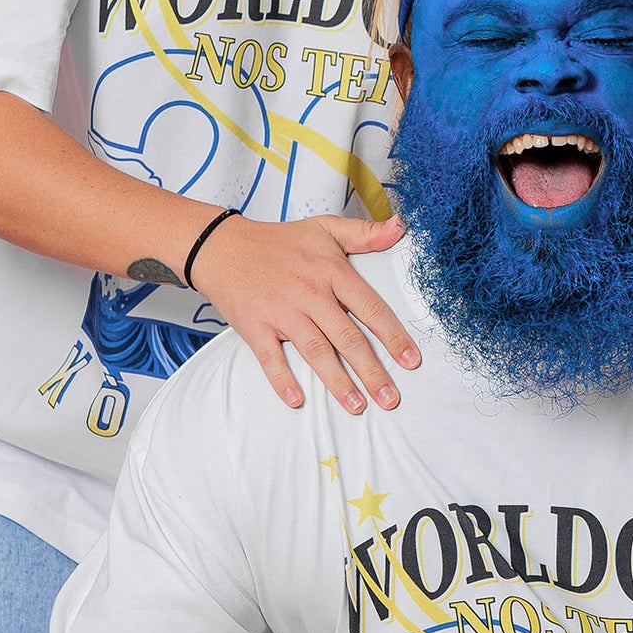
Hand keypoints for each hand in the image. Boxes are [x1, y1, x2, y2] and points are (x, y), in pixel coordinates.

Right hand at [194, 211, 413, 411]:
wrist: (221, 246)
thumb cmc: (278, 241)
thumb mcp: (325, 228)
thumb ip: (365, 233)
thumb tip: (401, 227)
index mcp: (331, 271)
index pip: (370, 308)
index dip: (392, 336)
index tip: (410, 361)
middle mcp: (309, 293)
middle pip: (347, 338)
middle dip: (372, 371)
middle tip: (390, 399)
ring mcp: (281, 311)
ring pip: (316, 351)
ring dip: (338, 382)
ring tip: (358, 406)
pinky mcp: (255, 326)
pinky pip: (270, 358)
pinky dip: (281, 380)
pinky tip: (297, 400)